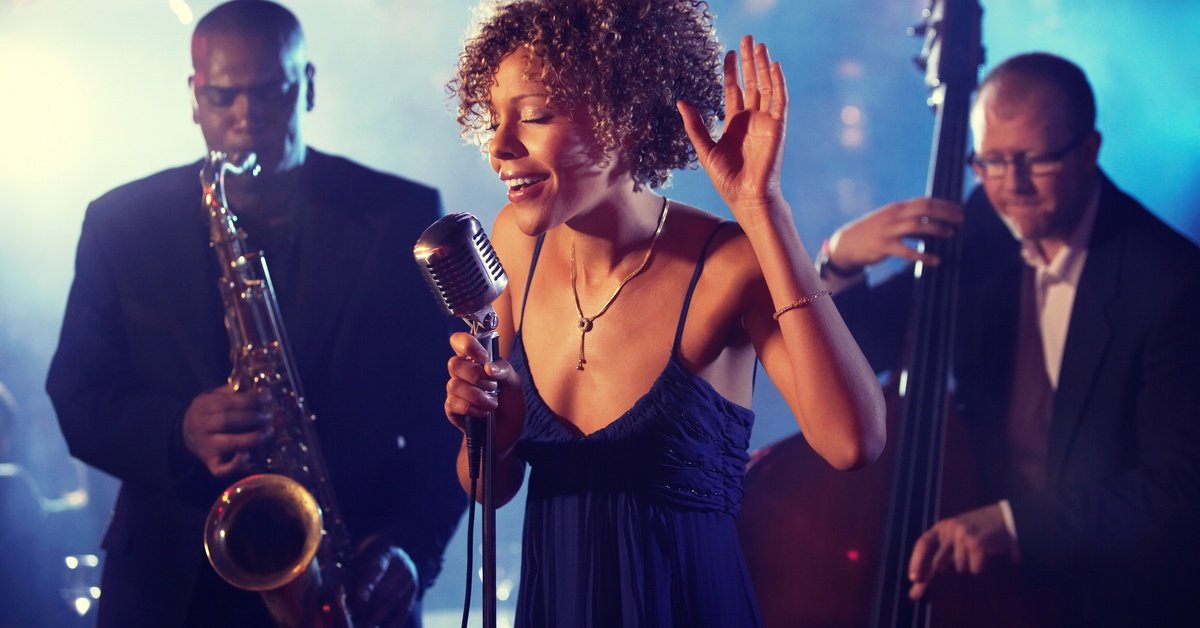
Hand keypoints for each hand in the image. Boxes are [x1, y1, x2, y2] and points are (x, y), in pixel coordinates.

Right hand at [181, 384, 272, 477]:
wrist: (186, 433)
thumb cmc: (209, 412)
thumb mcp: (214, 396)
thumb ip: (232, 392)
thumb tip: (257, 387)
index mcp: (203, 407)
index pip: (229, 402)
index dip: (250, 400)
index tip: (267, 397)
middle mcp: (202, 427)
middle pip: (228, 421)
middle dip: (253, 418)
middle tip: (270, 416)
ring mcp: (206, 446)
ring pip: (229, 443)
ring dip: (252, 438)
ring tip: (268, 432)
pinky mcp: (210, 463)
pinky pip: (221, 469)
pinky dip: (235, 464)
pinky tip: (247, 455)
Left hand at [347, 537, 417, 627]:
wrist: (394, 554)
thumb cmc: (369, 559)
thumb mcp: (360, 559)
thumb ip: (351, 573)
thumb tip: (337, 591)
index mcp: (386, 553)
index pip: (377, 569)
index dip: (368, 584)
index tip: (359, 598)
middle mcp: (402, 564)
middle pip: (385, 590)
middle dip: (367, 608)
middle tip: (352, 620)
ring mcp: (410, 578)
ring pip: (392, 603)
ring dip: (376, 618)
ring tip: (362, 626)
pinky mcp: (414, 591)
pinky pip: (403, 611)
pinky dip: (391, 623)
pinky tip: (378, 627)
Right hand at [444, 331, 524, 458]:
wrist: (506, 437)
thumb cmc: (510, 408)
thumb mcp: (516, 386)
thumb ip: (505, 371)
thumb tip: (488, 367)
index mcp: (478, 362)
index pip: (460, 342)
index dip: (467, 344)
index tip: (482, 357)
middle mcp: (464, 374)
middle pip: (454, 363)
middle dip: (475, 375)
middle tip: (492, 386)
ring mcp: (457, 392)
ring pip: (453, 384)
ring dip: (476, 395)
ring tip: (492, 404)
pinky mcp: (452, 409)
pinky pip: (453, 403)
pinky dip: (471, 408)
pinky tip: (483, 414)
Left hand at [679, 34, 786, 218]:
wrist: (746, 196)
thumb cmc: (726, 178)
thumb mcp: (704, 149)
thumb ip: (694, 125)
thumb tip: (680, 101)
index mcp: (734, 122)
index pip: (733, 89)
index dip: (731, 71)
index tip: (728, 53)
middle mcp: (751, 118)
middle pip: (752, 82)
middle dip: (749, 61)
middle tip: (748, 38)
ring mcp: (765, 121)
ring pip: (766, 86)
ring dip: (764, 66)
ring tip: (760, 46)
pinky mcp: (777, 127)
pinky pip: (779, 100)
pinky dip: (778, 83)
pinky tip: (774, 66)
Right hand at [827, 197, 962, 273]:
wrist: (846, 244)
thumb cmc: (873, 232)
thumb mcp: (890, 221)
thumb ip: (910, 221)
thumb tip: (934, 224)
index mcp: (896, 208)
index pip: (925, 201)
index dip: (944, 204)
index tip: (959, 208)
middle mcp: (893, 216)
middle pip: (924, 209)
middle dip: (945, 212)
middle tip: (961, 219)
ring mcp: (888, 231)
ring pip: (917, 226)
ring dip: (936, 229)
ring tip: (951, 234)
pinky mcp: (884, 247)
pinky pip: (907, 251)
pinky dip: (923, 256)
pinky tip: (935, 260)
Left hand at [907, 503, 1019, 599]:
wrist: (1004, 518)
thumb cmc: (976, 533)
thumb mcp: (955, 539)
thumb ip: (941, 557)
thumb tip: (920, 580)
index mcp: (941, 527)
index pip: (923, 544)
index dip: (916, 561)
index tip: (912, 578)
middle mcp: (949, 528)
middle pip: (936, 561)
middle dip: (926, 579)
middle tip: (915, 594)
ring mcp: (962, 534)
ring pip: (959, 568)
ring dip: (967, 567)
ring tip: (975, 554)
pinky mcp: (976, 542)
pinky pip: (974, 569)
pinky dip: (980, 567)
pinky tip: (986, 556)